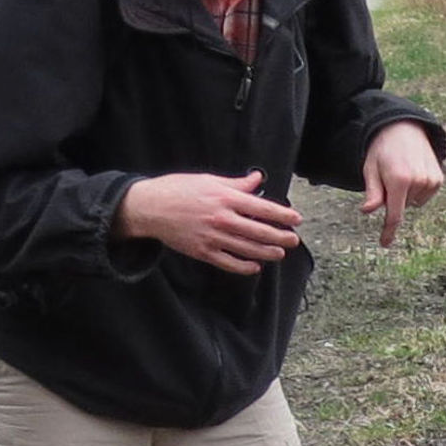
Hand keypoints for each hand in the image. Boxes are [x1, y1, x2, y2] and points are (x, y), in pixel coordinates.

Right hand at [121, 169, 300, 276]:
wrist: (149, 207)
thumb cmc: (178, 189)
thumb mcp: (208, 180)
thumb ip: (236, 183)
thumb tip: (257, 179)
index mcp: (225, 197)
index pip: (261, 207)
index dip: (282, 215)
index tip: (296, 219)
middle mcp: (221, 218)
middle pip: (259, 231)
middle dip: (280, 236)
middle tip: (294, 240)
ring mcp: (212, 237)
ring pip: (247, 249)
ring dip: (267, 252)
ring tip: (280, 253)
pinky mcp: (203, 252)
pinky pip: (229, 262)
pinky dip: (244, 266)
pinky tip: (255, 266)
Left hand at [361, 122, 445, 246]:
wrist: (405, 128)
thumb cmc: (383, 149)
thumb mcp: (371, 168)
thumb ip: (372, 192)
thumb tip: (367, 211)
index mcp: (399, 180)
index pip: (394, 215)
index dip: (389, 231)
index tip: (385, 243)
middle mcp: (418, 181)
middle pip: (402, 207)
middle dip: (393, 198)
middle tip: (389, 177)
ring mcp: (431, 180)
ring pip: (413, 202)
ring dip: (406, 193)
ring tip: (402, 171)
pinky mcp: (438, 179)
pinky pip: (424, 195)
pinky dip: (417, 189)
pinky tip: (414, 172)